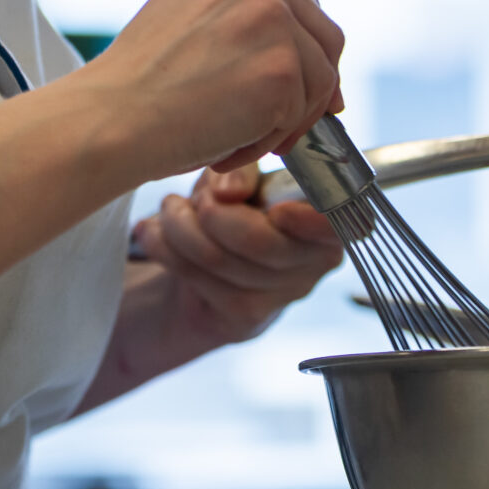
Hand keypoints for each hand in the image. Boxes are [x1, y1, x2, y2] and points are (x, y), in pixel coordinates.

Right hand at [83, 0, 344, 179]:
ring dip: (284, 119)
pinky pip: (303, 116)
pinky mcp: (284, 67)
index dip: (295, 50)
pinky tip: (226, 144)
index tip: (274, 82)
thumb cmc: (141, 83)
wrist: (111, 117)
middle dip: (306, 86)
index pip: (297, 3)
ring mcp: (274, 19)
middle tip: (270, 120)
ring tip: (231, 134)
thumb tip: (320, 63)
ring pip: (321, 81)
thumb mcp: (191, 18)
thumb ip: (245, 19)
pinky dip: (269, 141)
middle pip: (324, 37)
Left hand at [133, 162, 343, 346]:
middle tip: (195, 197)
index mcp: (327, 219)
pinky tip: (153, 232)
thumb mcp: (239, 177)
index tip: (278, 211)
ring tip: (168, 210)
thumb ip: (241, 170)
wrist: (205, 266)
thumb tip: (230, 192)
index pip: (335, 226)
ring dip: (179, 227)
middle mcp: (316, 262)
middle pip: (261, 242)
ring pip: (221, 259)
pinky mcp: (245, 317)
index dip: (309, 222)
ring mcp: (282, 295)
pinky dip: (165, 248)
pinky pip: (198, 279)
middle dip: (212, 213)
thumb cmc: (234, 208)